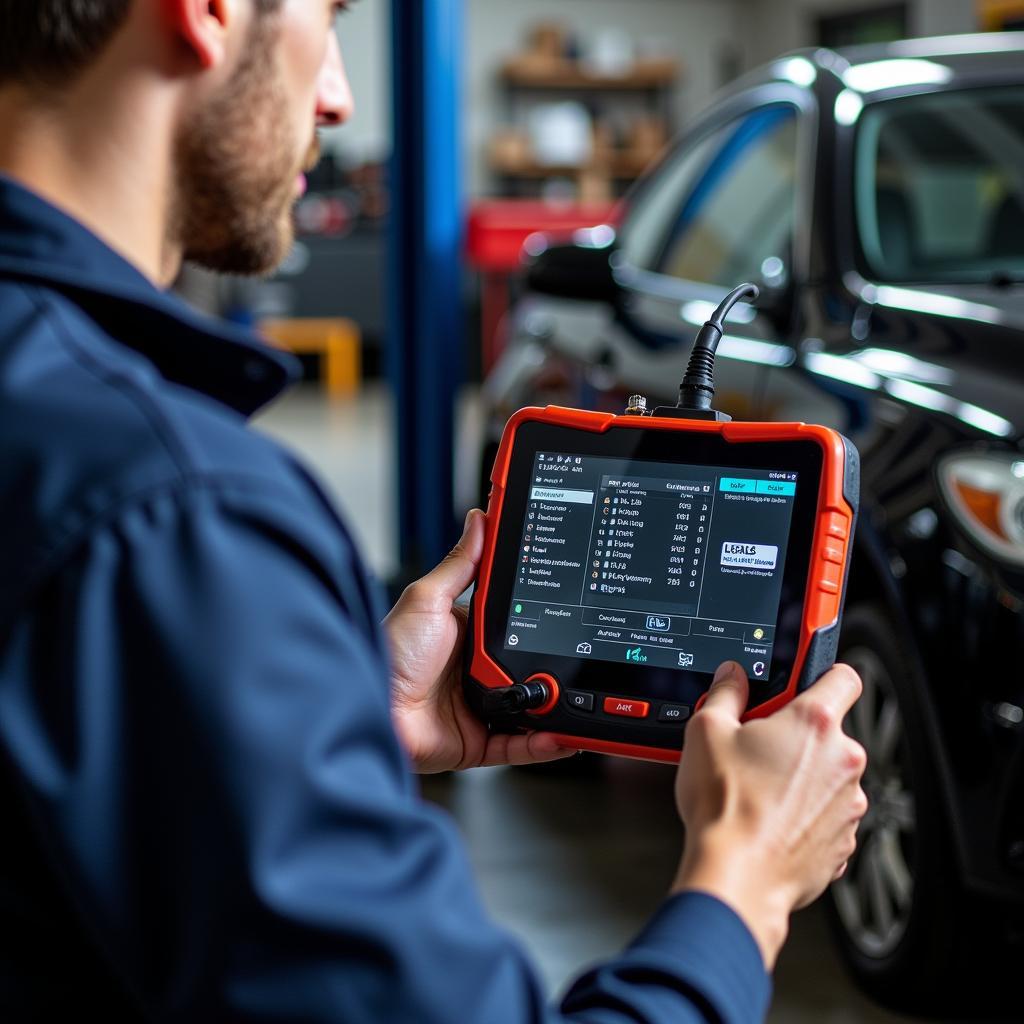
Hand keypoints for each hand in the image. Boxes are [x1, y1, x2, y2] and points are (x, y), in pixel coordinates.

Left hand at [386, 510, 576, 772]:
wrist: (371, 708)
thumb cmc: (387, 652)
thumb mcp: (427, 598)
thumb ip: (459, 564)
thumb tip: (479, 520)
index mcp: (467, 636)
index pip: (514, 625)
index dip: (542, 622)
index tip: (569, 615)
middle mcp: (475, 672)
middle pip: (528, 668)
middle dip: (555, 668)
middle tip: (580, 661)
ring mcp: (478, 708)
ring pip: (531, 709)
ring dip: (556, 707)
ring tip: (583, 701)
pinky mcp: (477, 742)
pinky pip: (518, 745)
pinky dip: (543, 745)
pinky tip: (561, 735)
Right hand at [673, 661, 866, 968]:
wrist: (737, 876)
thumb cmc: (725, 807)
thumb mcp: (706, 730)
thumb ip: (725, 692)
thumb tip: (732, 676)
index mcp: (814, 722)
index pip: (841, 675)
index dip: (822, 671)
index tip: (807, 676)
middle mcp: (843, 760)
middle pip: (828, 731)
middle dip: (797, 735)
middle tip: (758, 747)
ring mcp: (848, 803)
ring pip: (828, 775)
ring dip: (803, 777)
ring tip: (759, 791)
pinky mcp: (844, 841)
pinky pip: (826, 815)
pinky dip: (805, 815)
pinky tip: (770, 819)